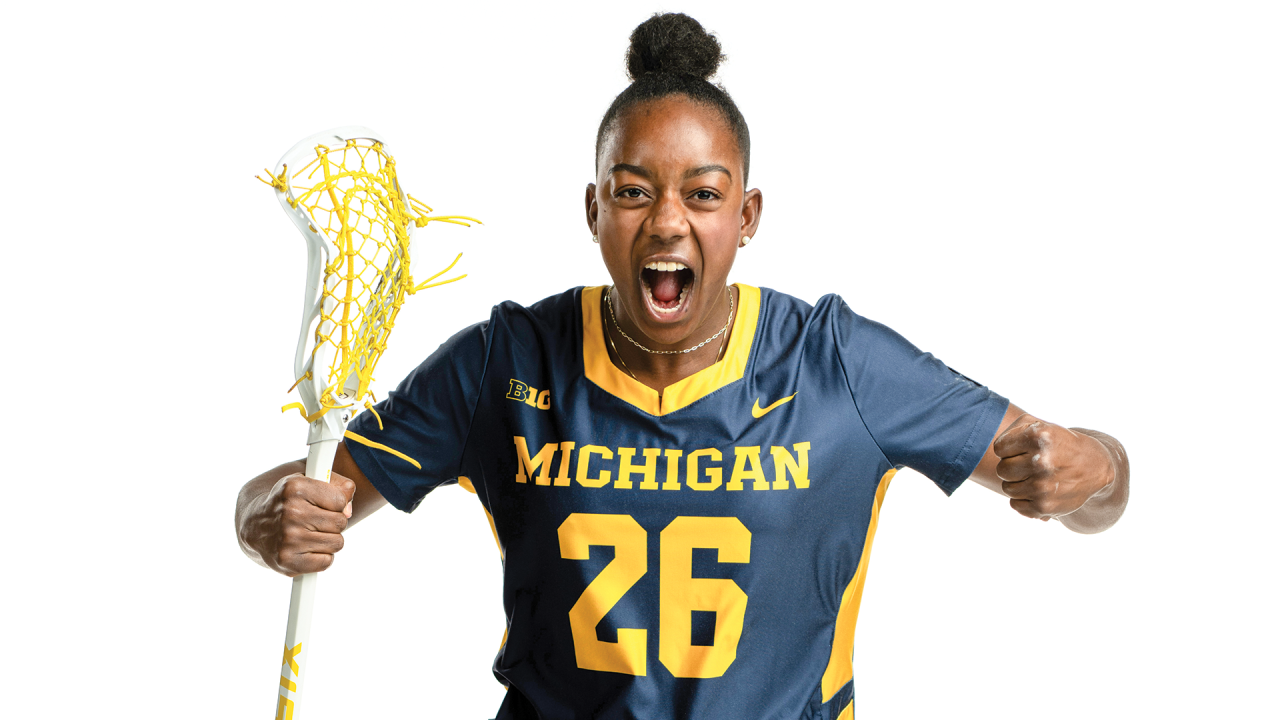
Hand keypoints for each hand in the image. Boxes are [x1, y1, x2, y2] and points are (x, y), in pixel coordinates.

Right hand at [238, 471, 356, 575]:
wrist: (255, 526)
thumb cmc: (290, 501)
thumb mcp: (309, 480)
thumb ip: (338, 485)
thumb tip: (348, 511)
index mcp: (295, 488)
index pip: (340, 500)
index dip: (336, 503)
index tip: (322, 504)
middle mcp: (290, 513)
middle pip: (340, 522)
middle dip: (333, 522)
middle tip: (315, 520)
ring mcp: (288, 539)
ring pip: (337, 543)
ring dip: (328, 540)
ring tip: (310, 533)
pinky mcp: (288, 561)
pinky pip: (326, 561)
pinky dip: (321, 557)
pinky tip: (306, 548)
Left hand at [993, 414, 1116, 521]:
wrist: (1095, 467)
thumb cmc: (1059, 444)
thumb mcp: (1040, 425)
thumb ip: (1012, 430)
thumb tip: (997, 451)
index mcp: (1038, 437)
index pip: (999, 448)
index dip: (1010, 449)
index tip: (1025, 449)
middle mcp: (1041, 461)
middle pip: (1002, 469)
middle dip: (1013, 467)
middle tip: (1032, 465)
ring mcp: (1042, 486)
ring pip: (1007, 488)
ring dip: (1019, 483)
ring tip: (1039, 477)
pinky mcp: (1044, 507)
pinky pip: (1015, 504)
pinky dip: (1024, 499)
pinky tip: (1041, 491)